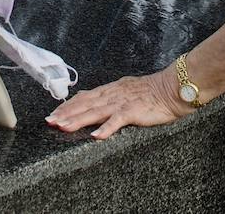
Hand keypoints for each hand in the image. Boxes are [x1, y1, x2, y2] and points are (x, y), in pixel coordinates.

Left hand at [45, 68, 187, 139]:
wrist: (174, 87)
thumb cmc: (154, 91)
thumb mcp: (128, 90)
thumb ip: (112, 96)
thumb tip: (96, 101)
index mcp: (112, 89)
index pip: (85, 96)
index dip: (68, 105)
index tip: (54, 113)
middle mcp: (113, 93)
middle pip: (85, 103)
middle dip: (66, 113)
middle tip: (49, 121)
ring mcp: (123, 101)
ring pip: (95, 111)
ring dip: (78, 119)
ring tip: (62, 127)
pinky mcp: (134, 110)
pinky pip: (117, 119)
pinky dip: (106, 128)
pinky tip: (95, 136)